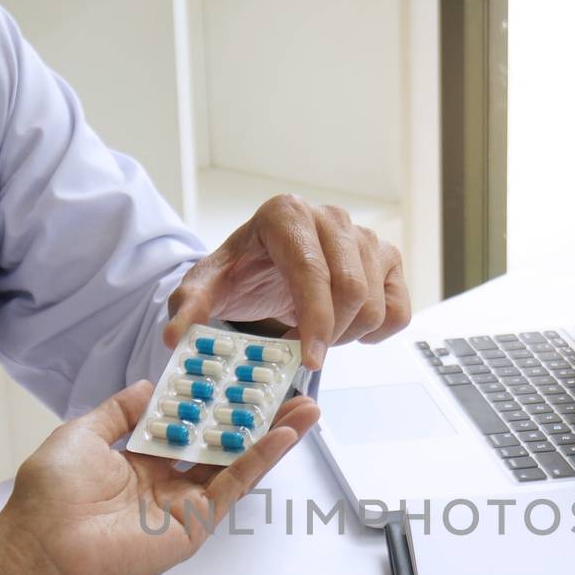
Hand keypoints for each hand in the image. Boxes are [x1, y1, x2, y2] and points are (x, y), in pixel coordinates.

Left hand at [0, 379, 320, 574]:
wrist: (44, 547)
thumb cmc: (50, 496)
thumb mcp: (82, 434)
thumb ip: (119, 411)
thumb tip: (146, 387)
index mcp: (137, 460)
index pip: (186, 423)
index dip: (212, 398)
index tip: (237, 372)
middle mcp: (165, 481)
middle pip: (220, 442)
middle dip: (254, 415)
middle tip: (286, 388)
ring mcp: (184, 503)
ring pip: (236, 462)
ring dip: (272, 434)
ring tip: (305, 405)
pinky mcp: (196, 523)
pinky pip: (233, 486)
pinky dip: (260, 459)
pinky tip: (284, 433)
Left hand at [162, 194, 411, 369]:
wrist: (264, 267)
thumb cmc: (241, 275)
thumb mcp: (206, 289)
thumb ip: (186, 308)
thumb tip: (174, 336)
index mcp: (286, 214)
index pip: (313, 272)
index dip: (315, 321)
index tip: (310, 359)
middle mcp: (330, 217)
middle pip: (352, 289)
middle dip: (330, 333)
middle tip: (305, 350)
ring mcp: (364, 236)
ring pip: (376, 303)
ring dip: (349, 334)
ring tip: (319, 334)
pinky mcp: (388, 258)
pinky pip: (400, 309)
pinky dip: (377, 331)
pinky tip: (348, 328)